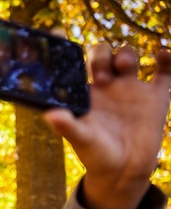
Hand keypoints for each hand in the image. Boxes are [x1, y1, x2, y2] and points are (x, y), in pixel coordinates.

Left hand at [43, 44, 170, 208]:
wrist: (123, 172)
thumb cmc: (96, 156)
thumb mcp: (81, 139)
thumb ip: (67, 125)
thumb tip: (50, 115)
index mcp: (84, 93)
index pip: (74, 64)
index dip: (68, 50)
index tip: (61, 37)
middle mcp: (106, 87)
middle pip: (102, 55)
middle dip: (100, 56)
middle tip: (99, 74)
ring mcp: (130, 90)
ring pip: (128, 57)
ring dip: (124, 55)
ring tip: (122, 67)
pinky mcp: (154, 97)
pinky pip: (164, 72)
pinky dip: (167, 60)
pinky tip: (162, 55)